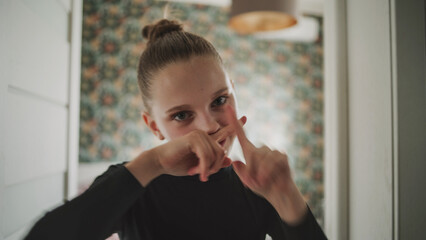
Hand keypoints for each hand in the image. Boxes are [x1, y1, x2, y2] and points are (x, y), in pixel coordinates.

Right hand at [126, 116, 246, 184]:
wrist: (159, 162)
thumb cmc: (177, 165)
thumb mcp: (199, 167)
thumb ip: (214, 163)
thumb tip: (229, 160)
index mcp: (206, 140)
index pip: (224, 132)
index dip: (236, 125)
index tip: (245, 117)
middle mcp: (204, 135)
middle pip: (222, 152)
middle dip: (215, 167)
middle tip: (204, 175)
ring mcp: (199, 135)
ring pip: (215, 155)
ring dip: (207, 169)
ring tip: (197, 173)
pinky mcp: (193, 139)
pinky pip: (206, 156)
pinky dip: (203, 167)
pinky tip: (196, 172)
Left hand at [226, 106, 307, 224]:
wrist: (279, 194)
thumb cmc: (262, 187)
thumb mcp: (248, 180)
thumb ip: (241, 172)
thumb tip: (235, 162)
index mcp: (250, 152)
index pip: (240, 134)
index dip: (233, 121)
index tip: (226, 107)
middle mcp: (260, 148)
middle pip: (252, 153)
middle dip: (251, 170)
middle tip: (254, 182)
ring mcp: (272, 151)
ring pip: (262, 158)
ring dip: (261, 173)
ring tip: (263, 181)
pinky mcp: (282, 156)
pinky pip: (273, 161)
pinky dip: (270, 172)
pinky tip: (273, 178)